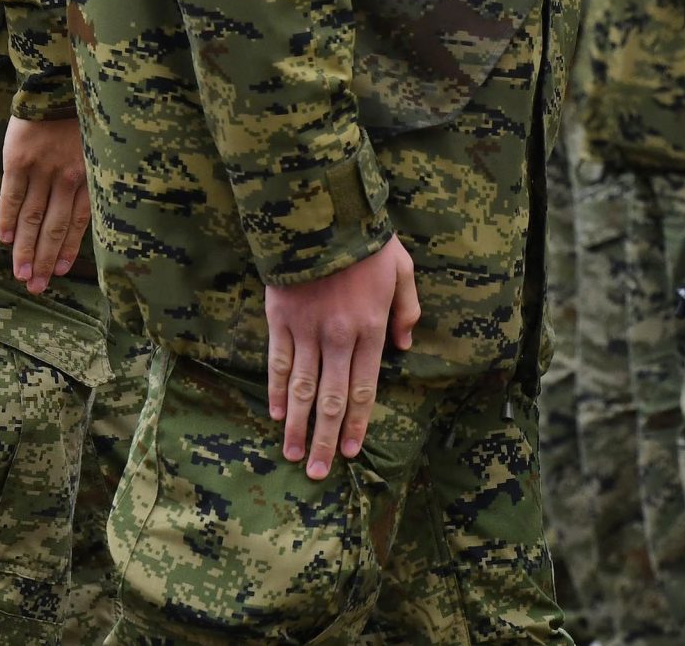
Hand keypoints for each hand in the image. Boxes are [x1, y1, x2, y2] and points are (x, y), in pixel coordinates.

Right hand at [0, 116, 90, 293]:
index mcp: (88, 174)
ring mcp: (42, 169)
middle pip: (54, 226)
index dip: (67, 249)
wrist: (58, 81)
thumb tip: (80, 205)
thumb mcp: (95, 144)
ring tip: (20, 274)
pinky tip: (3, 238)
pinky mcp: (19, 159)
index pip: (78, 222)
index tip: (58, 273)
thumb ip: (88, 174)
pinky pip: (12, 195)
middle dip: (43, 259)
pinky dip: (7, 218)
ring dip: (24, 248)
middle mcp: (67, 176)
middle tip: (35, 287)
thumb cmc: (80, 113)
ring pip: (33, 217)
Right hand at [265, 236, 421, 480]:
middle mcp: (340, 337)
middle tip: (319, 472)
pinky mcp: (281, 319)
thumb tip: (404, 347)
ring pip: (303, 388)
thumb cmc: (367, 241)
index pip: (364, 388)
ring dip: (298, 425)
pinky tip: (277, 414)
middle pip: (332, 398)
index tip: (350, 452)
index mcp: (372, 328)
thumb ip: (407, 310)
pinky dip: (278, 390)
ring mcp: (308, 330)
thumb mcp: (402, 270)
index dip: (356, 423)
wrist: (323, 213)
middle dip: (326, 438)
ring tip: (294, 455)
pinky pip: (279, 362)